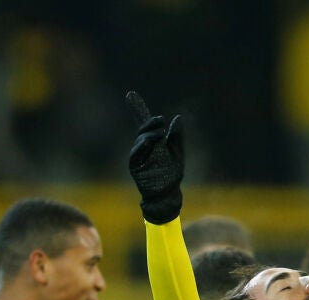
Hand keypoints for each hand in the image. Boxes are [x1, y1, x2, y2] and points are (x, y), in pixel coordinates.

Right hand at [126, 91, 184, 223]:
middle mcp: (143, 147)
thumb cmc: (172, 175)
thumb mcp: (178, 153)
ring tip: (158, 131)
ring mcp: (138, 157)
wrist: (168, 195)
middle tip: (160, 119)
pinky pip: (136, 155)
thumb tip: (177, 118)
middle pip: (142, 130)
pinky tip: (148, 141)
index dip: (137, 108)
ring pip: (139, 141)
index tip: (130, 94)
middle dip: (149, 123)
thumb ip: (177, 137)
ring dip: (148, 134)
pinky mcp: (135, 167)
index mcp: (153, 142)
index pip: (144, 122)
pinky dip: (141, 147)